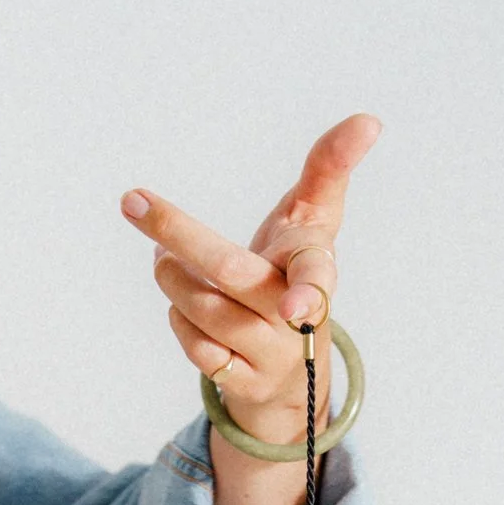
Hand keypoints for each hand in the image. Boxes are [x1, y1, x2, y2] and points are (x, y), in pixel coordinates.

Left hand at [120, 113, 380, 447]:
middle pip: (230, 271)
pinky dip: (180, 321)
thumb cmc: (295, 271)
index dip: (308, 286)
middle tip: (134, 201)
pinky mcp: (248, 383)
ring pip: (206, 310)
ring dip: (172, 277)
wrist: (292, 365)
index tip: (296, 308)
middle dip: (178, 233)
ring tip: (162, 259)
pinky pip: (200, 351)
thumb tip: (369, 120)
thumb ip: (330, 167)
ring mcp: (273, 354)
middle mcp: (296, 315)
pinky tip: (180, 306)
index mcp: (315, 264)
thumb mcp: (313, 218)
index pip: (315, 269)